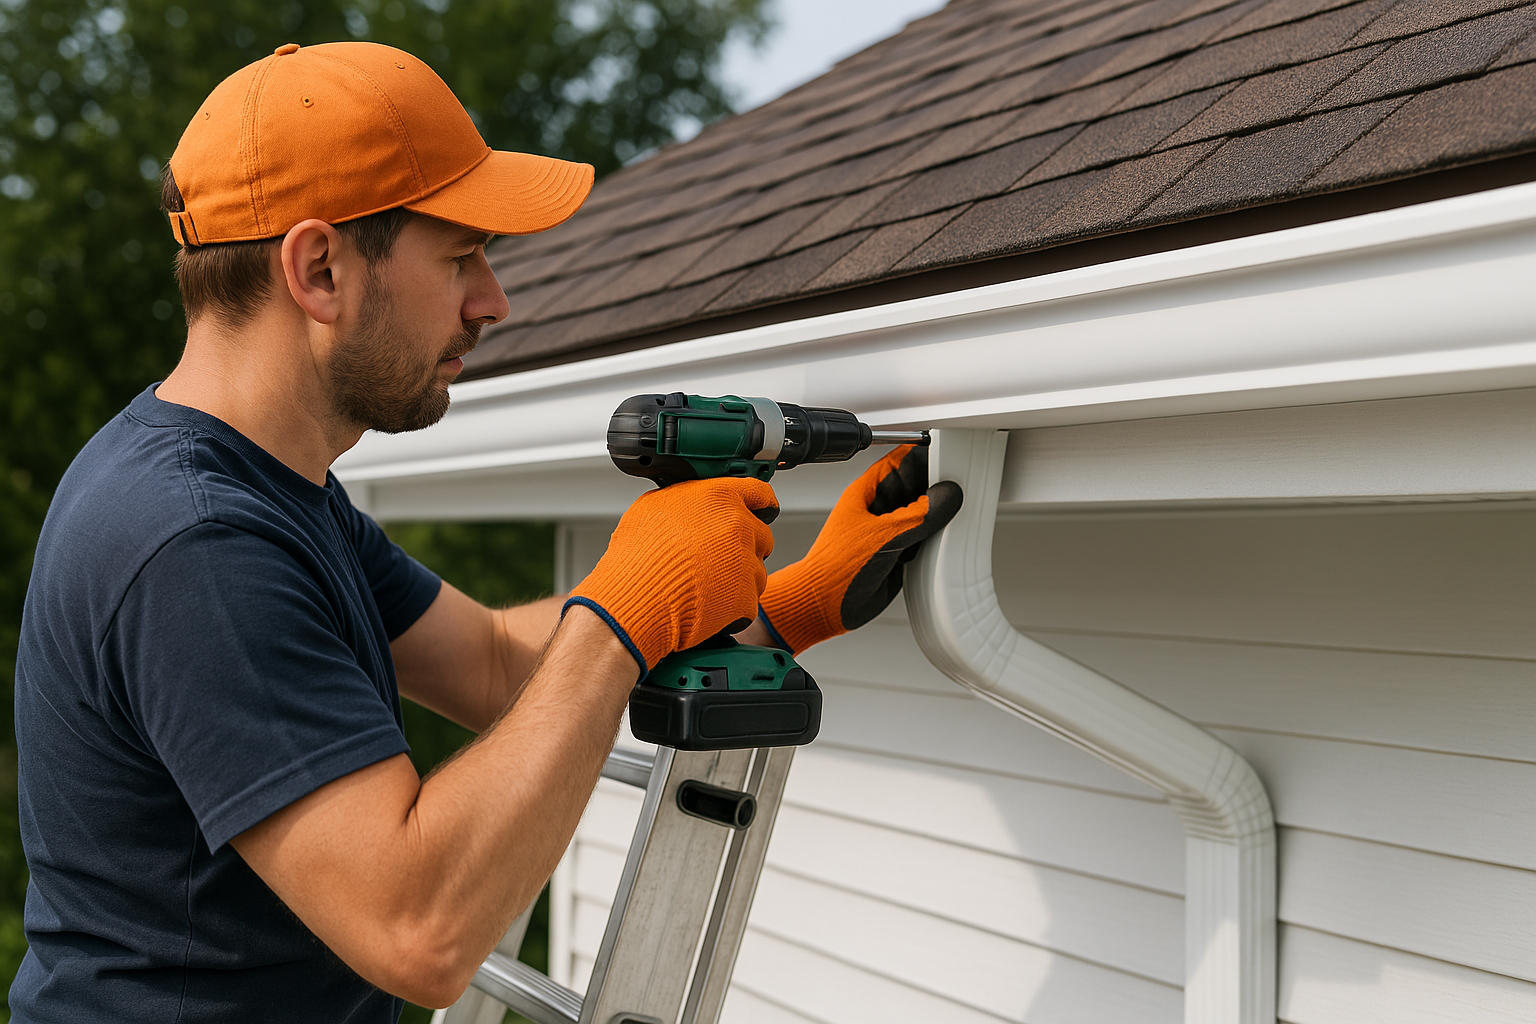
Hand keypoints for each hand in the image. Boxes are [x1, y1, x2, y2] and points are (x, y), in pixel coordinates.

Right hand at [566, 477, 777, 676]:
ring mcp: (745, 562)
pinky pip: (747, 603)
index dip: (761, 503)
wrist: (635, 598)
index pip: (759, 493)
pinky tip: (706, 607)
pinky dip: (731, 608)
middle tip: (718, 560)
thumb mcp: (652, 508)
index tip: (764, 510)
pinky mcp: (746, 597)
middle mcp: (738, 526)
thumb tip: (689, 502)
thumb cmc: (637, 556)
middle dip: (744, 548)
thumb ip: (685, 499)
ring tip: (705, 587)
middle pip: (761, 536)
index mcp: (719, 498)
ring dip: (738, 580)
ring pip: (756, 572)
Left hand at [758, 445, 960, 652]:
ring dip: (938, 515)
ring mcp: (888, 531)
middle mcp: (879, 509)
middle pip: (916, 486)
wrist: (825, 605)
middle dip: (938, 486)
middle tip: (962, 486)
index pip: (901, 461)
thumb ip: (920, 516)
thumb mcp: (884, 536)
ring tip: (959, 511)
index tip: (951, 455)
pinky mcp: (897, 553)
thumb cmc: (835, 567)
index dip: (925, 455)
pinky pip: (922, 539)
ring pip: (922, 514)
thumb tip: (947, 496)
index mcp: (868, 492)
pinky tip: (946, 539)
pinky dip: (935, 539)